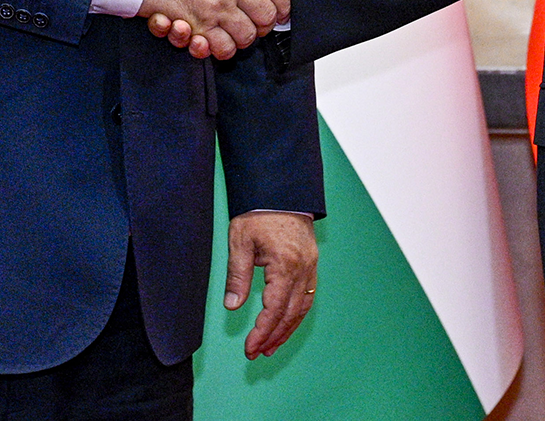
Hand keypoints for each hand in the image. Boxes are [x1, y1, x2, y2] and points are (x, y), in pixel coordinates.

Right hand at [137, 0, 287, 60]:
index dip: (280, 2)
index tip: (277, 8)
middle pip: (266, 17)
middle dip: (262, 25)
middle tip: (252, 24)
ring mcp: (216, 7)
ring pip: (246, 36)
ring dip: (242, 39)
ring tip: (232, 32)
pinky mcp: (199, 26)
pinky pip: (220, 47)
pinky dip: (218, 48)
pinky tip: (209, 40)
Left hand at [224, 211, 316, 359]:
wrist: (281, 190)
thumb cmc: (259, 212)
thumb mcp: (240, 242)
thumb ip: (238, 276)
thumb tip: (232, 306)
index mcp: (285, 265)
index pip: (274, 309)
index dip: (262, 332)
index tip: (250, 348)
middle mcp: (303, 269)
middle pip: (290, 314)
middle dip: (273, 337)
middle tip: (257, 354)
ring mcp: (310, 266)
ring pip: (303, 308)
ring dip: (287, 330)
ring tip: (272, 347)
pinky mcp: (311, 262)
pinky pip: (308, 295)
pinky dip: (297, 314)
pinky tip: (286, 323)